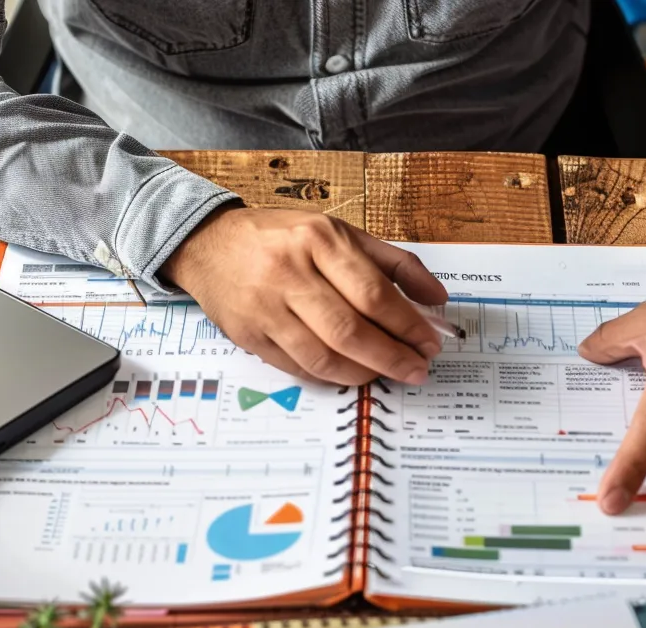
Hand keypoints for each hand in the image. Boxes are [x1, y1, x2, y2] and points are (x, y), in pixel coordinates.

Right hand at [160, 204, 447, 385]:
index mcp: (318, 239)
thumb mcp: (339, 232)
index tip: (429, 343)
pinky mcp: (248, 335)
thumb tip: (437, 298)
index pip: (373, 293)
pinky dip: (329, 376)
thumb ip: (393, 262)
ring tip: (384, 374)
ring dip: (362, 373)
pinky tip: (349, 373)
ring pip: (323, 357)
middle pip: (350, 330)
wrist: (208, 244)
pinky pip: (297, 368)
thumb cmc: (281, 238)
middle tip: (416, 370)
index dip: (408, 325)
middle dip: (391, 357)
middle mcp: (289, 272)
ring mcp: (265, 307)